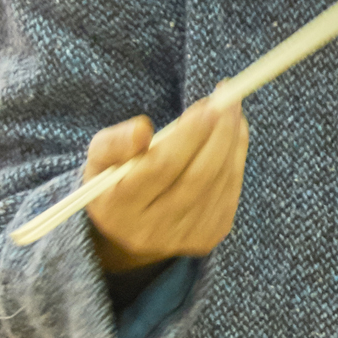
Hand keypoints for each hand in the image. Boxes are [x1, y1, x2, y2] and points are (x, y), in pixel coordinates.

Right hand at [85, 93, 249, 273]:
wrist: (129, 228)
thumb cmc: (114, 180)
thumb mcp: (100, 158)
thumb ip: (114, 142)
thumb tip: (143, 129)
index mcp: (118, 209)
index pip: (161, 167)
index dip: (189, 135)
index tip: (206, 106)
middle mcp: (151, 230)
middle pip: (198, 176)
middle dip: (219, 133)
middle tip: (228, 101)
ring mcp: (183, 237)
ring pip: (219, 182)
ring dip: (233, 141)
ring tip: (232, 110)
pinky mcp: (208, 237)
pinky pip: (231, 191)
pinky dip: (237, 158)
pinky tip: (235, 134)